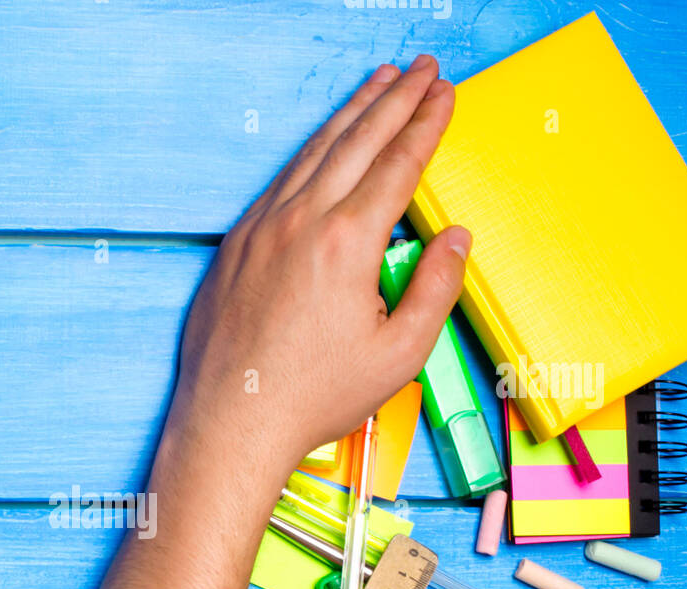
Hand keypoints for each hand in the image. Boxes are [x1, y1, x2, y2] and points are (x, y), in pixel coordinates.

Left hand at [165, 55, 470, 498]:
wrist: (231, 421)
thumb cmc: (312, 397)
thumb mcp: (399, 354)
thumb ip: (436, 287)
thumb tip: (455, 238)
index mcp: (347, 243)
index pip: (398, 164)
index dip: (426, 124)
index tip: (444, 95)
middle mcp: (300, 222)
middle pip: (357, 142)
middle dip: (395, 99)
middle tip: (421, 70)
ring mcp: (260, 229)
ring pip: (313, 152)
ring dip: (350, 113)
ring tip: (378, 83)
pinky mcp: (234, 246)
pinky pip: (278, 181)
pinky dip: (308, 150)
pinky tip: (322, 143)